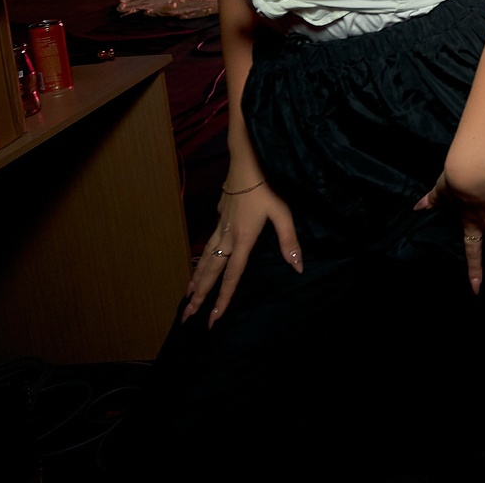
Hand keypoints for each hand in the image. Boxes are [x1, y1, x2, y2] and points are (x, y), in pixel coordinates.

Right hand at [183, 174, 301, 327]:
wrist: (244, 166)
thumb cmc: (265, 189)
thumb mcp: (282, 213)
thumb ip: (289, 241)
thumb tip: (298, 266)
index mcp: (243, 240)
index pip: (232, 276)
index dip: (223, 298)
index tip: (213, 318)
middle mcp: (228, 238)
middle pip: (211, 272)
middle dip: (199, 296)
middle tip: (186, 315)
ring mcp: (220, 228)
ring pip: (205, 259)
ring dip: (196, 279)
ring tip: (188, 295)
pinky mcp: (218, 219)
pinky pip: (207, 246)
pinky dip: (200, 260)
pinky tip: (199, 264)